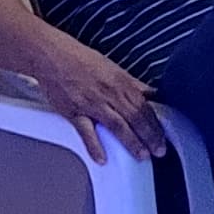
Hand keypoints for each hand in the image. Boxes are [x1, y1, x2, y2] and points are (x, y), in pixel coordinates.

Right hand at [28, 38, 167, 161]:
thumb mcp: (113, 68)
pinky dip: (95, 146)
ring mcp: (91, 103)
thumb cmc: (80, 60)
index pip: (144, 107)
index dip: (155, 124)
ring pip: (117, 125)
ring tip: (141, 155)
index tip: (161, 137)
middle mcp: (109, 93)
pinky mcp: (73, 111)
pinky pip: (86, 131)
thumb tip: (150, 93)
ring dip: (131, 142)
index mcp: (121, 82)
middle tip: (158, 151)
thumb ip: (132, 84)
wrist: (52, 55)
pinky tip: (103, 158)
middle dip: (149, 136)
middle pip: (135, 118)